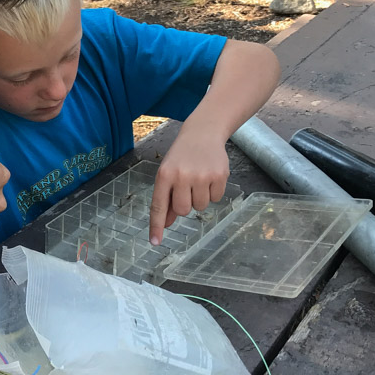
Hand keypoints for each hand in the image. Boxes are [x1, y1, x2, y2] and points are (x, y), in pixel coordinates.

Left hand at [148, 127, 229, 244]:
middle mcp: (182, 176)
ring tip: (198, 179)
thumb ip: (166, 198)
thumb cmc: (182, 157)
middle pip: (183, 210)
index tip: (155, 242)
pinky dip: (213, 192)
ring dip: (200, 198)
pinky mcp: (220, 175)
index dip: (157, 225)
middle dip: (185, 205)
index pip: (159, 205)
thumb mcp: (168, 173)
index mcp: (165, 175)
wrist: (203, 133)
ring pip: (200, 206)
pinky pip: (216, 198)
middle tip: (187, 188)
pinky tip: (210, 176)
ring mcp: (202, 176)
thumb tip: (166, 224)